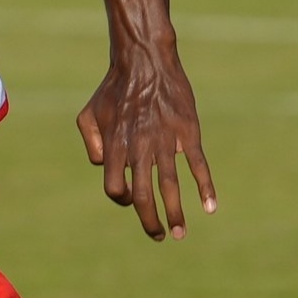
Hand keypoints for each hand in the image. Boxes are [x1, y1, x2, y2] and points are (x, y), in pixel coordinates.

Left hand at [76, 43, 216, 240]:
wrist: (145, 61)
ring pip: (170, 186)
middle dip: (150, 222)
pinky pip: (197, 165)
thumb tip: (101, 167)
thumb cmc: (114, 89)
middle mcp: (138, 147)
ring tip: (179, 234)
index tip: (132, 200)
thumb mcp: (88, 114)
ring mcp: (164, 140)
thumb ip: (90, 144)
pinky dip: (205, 188)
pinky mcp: (187, 131)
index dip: (122, 199)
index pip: (115, 188)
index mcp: (114, 145)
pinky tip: (210, 207)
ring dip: (175, 214)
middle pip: (142, 196)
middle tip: (158, 236)